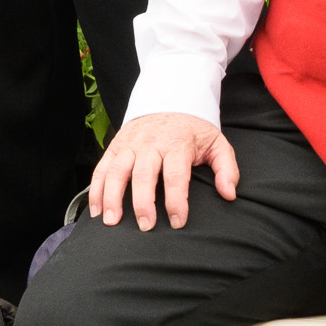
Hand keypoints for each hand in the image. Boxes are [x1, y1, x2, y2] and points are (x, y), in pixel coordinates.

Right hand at [87, 112, 240, 230]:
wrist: (169, 98)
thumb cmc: (193, 129)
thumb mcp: (217, 143)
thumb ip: (226, 169)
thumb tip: (229, 194)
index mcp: (177, 144)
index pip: (176, 175)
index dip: (176, 200)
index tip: (178, 221)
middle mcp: (150, 143)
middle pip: (144, 175)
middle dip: (143, 202)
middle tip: (145, 226)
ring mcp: (130, 144)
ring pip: (117, 171)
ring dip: (111, 197)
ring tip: (111, 221)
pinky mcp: (115, 146)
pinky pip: (101, 168)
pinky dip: (96, 189)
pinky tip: (96, 210)